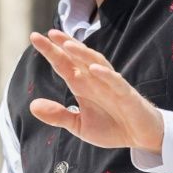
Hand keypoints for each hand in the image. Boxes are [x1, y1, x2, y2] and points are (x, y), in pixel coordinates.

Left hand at [28, 29, 164, 154]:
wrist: (140, 138)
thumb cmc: (111, 127)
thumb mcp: (79, 125)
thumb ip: (58, 115)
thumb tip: (32, 105)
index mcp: (83, 86)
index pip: (64, 64)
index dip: (51, 51)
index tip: (34, 37)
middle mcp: (95, 81)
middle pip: (78, 58)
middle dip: (65, 44)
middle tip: (49, 34)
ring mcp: (112, 86)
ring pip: (97, 64)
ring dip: (83, 54)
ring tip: (68, 45)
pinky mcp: (127, 96)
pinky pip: (116, 83)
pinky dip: (105, 75)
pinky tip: (94, 69)